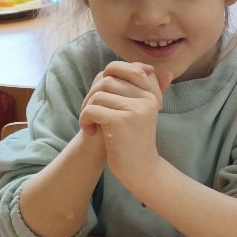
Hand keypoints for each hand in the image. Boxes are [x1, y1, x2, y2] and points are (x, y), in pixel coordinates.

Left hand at [79, 62, 172, 184]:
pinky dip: (85, 120)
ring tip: (94, 123)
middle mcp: (146, 98)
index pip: (125, 68)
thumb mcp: (142, 110)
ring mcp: (135, 109)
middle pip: (107, 79)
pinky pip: (92, 109)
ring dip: (88, 109)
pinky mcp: (121, 121)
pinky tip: (92, 131)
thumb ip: (145, 88)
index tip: (105, 98)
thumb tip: (150, 67)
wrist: (140, 168)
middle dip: (93, 95)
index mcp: (151, 93)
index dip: (108, 77)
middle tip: (94, 113)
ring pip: (98, 94)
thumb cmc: (135, 138)